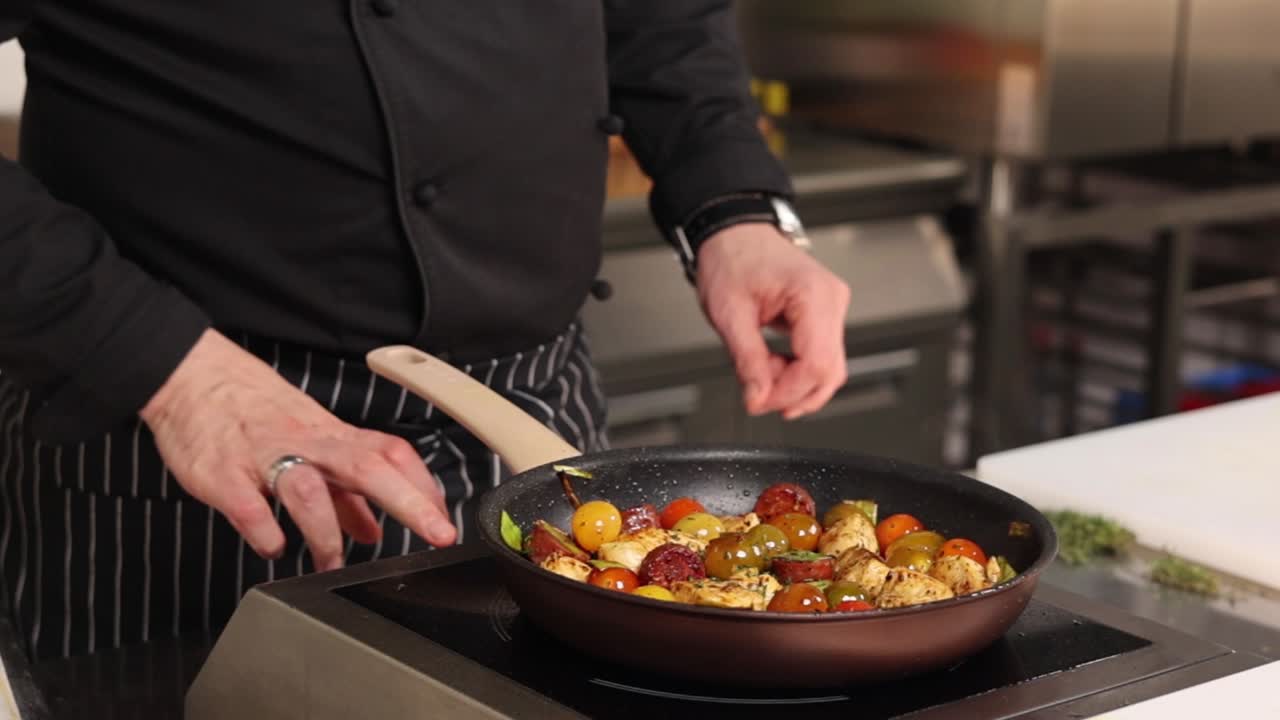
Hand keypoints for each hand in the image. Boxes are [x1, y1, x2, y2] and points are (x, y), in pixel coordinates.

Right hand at [140, 330, 455, 571]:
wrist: (194, 378)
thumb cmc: (256, 412)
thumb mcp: (309, 444)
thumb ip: (344, 494)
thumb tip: (376, 530)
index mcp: (332, 437)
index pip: (391, 454)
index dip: (424, 485)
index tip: (444, 519)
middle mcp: (307, 444)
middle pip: (367, 468)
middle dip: (408, 502)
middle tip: (434, 533)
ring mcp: (264, 458)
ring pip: (307, 489)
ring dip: (326, 532)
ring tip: (330, 562)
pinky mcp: (223, 476)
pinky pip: (248, 507)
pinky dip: (264, 531)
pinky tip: (274, 547)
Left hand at [696, 223, 850, 419]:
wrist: (733, 234)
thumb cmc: (732, 258)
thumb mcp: (729, 313)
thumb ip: (747, 360)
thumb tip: (758, 398)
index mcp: (813, 294)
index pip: (817, 364)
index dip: (788, 391)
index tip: (759, 400)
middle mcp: (831, 300)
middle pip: (829, 372)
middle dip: (791, 392)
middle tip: (756, 391)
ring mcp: (832, 307)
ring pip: (827, 369)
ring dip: (792, 383)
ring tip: (759, 370)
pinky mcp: (824, 315)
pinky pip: (820, 356)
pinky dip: (795, 370)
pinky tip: (770, 364)